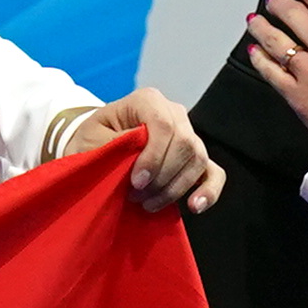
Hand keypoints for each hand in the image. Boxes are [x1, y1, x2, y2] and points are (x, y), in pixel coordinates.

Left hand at [60, 87, 224, 213]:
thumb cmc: (94, 139)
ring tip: (147, 203)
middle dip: (162, 176)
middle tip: (136, 196)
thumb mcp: (94, 138)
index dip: (153, 157)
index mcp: (148, 100)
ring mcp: (188, 133)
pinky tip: (195, 206)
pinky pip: (213, 173)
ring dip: (174, 188)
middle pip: (184, 144)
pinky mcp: (195, 156)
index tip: (136, 182)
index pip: (163, 125)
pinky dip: (208, 190)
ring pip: (197, 160)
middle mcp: (174, 112)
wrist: (97, 145)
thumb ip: (117, 145)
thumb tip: (137, 160)